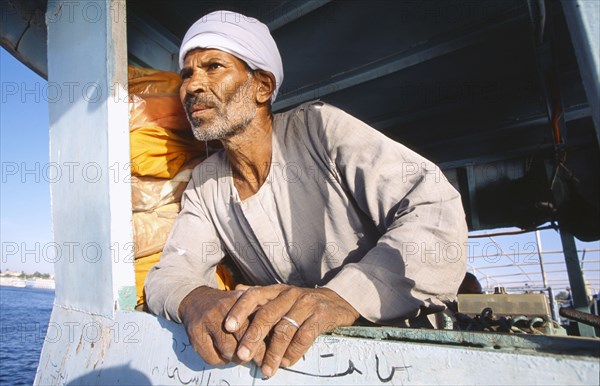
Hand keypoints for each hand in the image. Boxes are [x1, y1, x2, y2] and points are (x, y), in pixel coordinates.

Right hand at [178, 286, 265, 365]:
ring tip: (240, 354)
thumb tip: (278, 340)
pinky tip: (223, 354)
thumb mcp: (245, 303)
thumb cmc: (228, 307)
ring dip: (236, 357)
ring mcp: (208, 320)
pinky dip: (220, 361)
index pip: (256, 324)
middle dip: (253, 353)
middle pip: (242, 338)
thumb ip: (260, 316)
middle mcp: (223, 308)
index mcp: (240, 299)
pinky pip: (212, 358)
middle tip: (258, 360)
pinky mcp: (195, 333)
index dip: (264, 342)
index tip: (270, 354)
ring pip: (228, 350)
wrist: (197, 300)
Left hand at [224, 284, 359, 377]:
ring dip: (273, 353)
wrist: (339, 302)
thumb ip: (260, 295)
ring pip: (284, 329)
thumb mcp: (282, 295)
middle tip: (242, 356)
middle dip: (252, 337)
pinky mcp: (321, 316)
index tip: (227, 326)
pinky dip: (294, 352)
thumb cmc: (304, 303)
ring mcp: (306, 304)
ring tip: (266, 369)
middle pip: (266, 315)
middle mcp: (289, 295)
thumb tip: (235, 289)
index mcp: (277, 290)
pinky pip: (304, 336)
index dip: (240, 310)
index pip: (254, 295)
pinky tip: (287, 363)